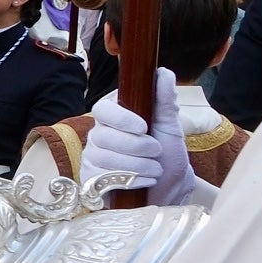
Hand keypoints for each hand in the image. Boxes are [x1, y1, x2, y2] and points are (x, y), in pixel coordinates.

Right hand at [84, 72, 193, 204]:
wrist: (169, 190)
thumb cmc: (168, 156)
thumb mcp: (170, 127)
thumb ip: (164, 101)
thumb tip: (163, 73)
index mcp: (115, 117)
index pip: (103, 109)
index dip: (120, 118)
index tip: (143, 127)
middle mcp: (99, 134)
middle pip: (103, 136)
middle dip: (136, 146)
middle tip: (156, 151)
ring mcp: (92, 156)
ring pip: (104, 157)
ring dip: (137, 165)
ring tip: (155, 169)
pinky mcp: (91, 178)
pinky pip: (102, 177)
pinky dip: (129, 180)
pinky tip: (144, 181)